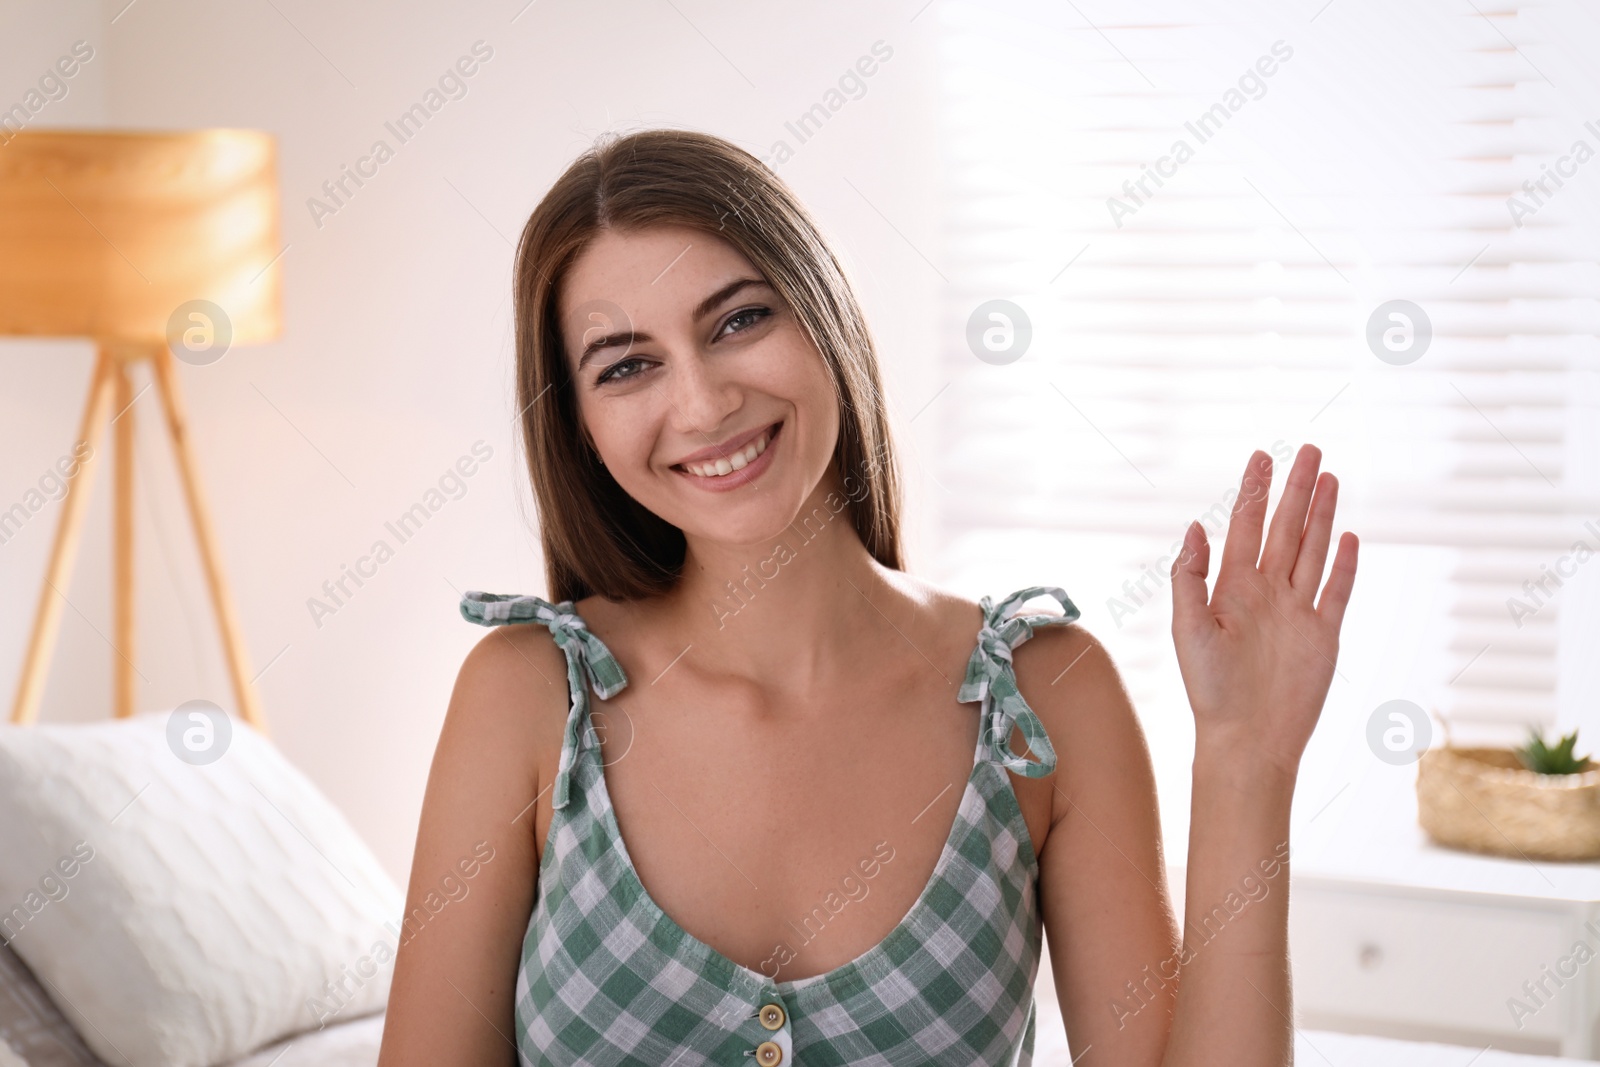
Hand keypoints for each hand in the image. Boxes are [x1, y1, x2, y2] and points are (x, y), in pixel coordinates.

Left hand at [1170, 444, 1358, 778]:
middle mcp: (1265, 594)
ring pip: (1312, 551)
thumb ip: (1190, 577)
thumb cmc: (1209, 690)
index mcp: (1231, 588)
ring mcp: (1296, 612)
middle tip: (1308, 449)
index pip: (1246, 526)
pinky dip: (1342, 564)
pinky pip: (1335, 591)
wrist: (1246, 738)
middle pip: (1285, 529)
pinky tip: (1348, 536)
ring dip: (1320, 515)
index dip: (1253, 491)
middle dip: (1295, 489)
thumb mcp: (1188, 629)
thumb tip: (1195, 525)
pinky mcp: (1323, 635)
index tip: (1260, 456)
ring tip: (1328, 477)